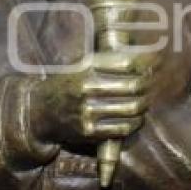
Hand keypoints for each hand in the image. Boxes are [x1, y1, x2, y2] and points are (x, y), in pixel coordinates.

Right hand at [30, 50, 160, 148]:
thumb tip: (139, 58)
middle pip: (132, 87)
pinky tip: (137, 119)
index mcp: (85, 69)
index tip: (148, 68)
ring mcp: (87, 111)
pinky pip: (122, 128)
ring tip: (145, 102)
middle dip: (146, 86)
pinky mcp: (88, 131)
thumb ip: (104, 61)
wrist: (40, 112)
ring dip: (143, 106)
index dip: (142, 66)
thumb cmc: (67, 85)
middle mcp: (86, 89)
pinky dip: (135, 123)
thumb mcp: (79, 66)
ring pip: (130, 108)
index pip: (126, 64)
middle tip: (150, 86)